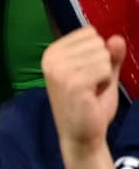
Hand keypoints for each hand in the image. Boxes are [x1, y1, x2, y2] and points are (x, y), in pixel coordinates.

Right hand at [43, 26, 125, 151]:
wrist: (81, 135)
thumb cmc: (90, 104)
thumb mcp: (102, 74)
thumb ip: (110, 55)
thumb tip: (117, 39)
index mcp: (52, 52)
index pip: (90, 33)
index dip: (97, 54)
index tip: (86, 74)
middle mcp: (51, 57)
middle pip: (98, 42)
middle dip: (101, 64)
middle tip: (89, 85)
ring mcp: (60, 70)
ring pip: (103, 55)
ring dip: (104, 75)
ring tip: (90, 91)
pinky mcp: (72, 82)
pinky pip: (105, 69)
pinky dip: (105, 82)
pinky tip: (92, 95)